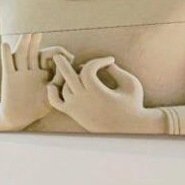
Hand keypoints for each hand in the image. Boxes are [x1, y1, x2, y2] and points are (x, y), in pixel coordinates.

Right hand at [0, 33, 56, 130]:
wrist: (19, 117)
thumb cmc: (37, 108)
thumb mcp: (53, 96)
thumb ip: (59, 84)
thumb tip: (65, 72)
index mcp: (42, 73)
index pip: (48, 58)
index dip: (57, 54)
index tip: (69, 56)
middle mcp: (30, 71)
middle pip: (33, 51)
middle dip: (35, 41)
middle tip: (38, 29)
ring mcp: (19, 73)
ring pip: (21, 55)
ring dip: (23, 44)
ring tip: (26, 33)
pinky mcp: (9, 78)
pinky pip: (7, 64)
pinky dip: (6, 55)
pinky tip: (5, 45)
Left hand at [46, 54, 167, 133]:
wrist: (127, 129)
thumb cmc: (132, 104)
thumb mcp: (130, 84)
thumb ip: (116, 71)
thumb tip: (104, 63)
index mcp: (96, 91)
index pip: (88, 69)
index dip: (98, 61)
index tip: (110, 60)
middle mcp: (83, 99)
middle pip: (68, 76)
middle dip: (63, 64)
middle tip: (58, 55)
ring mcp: (75, 106)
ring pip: (65, 87)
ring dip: (70, 78)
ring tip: (78, 72)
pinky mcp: (72, 113)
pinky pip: (56, 103)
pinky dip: (51, 94)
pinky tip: (52, 86)